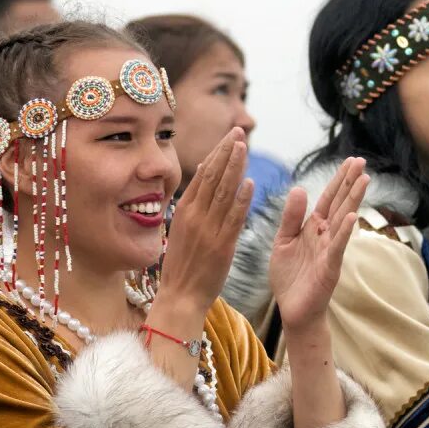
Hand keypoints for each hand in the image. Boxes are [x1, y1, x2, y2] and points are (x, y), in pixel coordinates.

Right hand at [158, 128, 253, 313]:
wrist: (180, 296)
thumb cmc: (183, 265)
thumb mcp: (182, 229)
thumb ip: (194, 203)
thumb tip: (205, 173)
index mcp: (184, 211)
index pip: (203, 175)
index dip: (218, 153)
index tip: (230, 137)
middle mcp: (194, 217)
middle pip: (212, 177)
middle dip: (227, 152)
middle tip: (239, 131)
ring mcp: (207, 231)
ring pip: (223, 193)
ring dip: (234, 168)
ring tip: (244, 147)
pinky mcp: (221, 246)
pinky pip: (232, 219)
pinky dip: (241, 200)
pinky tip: (249, 184)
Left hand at [269, 158, 367, 330]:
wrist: (293, 311)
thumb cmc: (290, 278)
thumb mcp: (283, 242)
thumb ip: (290, 217)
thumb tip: (300, 188)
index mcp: (313, 228)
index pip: (328, 199)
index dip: (339, 180)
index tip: (350, 161)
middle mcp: (325, 235)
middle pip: (339, 203)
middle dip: (350, 182)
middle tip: (362, 161)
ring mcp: (330, 250)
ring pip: (343, 220)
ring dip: (353, 200)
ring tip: (365, 179)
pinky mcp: (329, 267)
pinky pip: (337, 247)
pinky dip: (344, 232)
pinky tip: (352, 217)